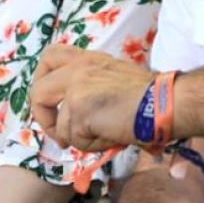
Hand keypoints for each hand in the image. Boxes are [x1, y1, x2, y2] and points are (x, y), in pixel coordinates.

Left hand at [29, 45, 151, 151]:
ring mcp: (76, 88)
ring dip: (79, 138)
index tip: (52, 101)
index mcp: (87, 59)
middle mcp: (77, 68)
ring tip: (104, 135)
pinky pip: (75, 140)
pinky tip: (111, 136)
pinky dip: (92, 145)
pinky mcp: (78, 109)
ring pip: (59, 125)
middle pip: (37, 92)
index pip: (49, 57)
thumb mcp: (114, 77)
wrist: (165, 102)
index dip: (41, 80)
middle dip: (44, 118)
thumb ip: (90, 85)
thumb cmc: (150, 95)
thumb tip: (73, 113)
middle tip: (59, 132)